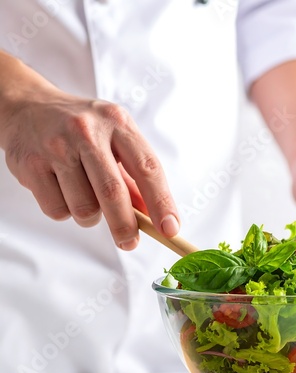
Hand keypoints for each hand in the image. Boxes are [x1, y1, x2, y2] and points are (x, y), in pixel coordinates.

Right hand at [3, 88, 178, 249]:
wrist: (26, 107)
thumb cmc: (81, 130)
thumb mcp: (115, 141)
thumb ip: (135, 178)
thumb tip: (154, 216)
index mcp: (118, 123)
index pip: (148, 168)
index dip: (162, 203)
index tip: (170, 229)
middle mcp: (87, 131)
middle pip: (113, 193)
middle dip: (125, 226)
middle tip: (130, 243)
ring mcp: (56, 146)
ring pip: (84, 208)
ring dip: (90, 216)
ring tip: (84, 196)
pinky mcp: (30, 164)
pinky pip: (57, 210)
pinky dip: (65, 211)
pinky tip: (62, 189)